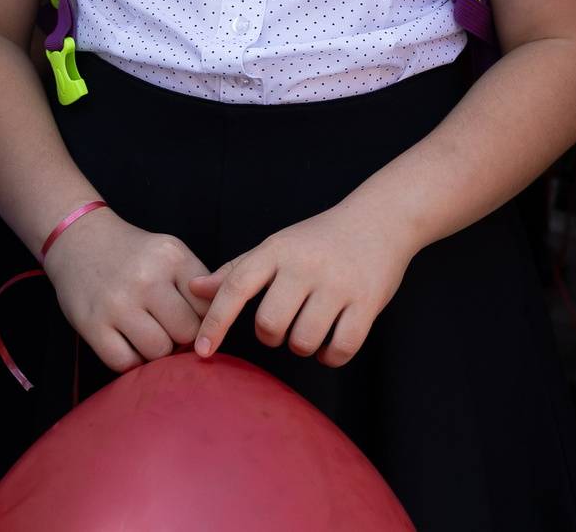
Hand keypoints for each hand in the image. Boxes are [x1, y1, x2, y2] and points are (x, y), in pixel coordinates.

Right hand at [41, 207, 209, 370]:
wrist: (79, 239)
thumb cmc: (132, 254)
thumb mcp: (169, 252)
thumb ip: (197, 284)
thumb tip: (216, 327)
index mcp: (172, 257)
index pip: (208, 307)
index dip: (203, 319)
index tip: (188, 317)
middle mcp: (146, 278)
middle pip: (186, 332)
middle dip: (180, 337)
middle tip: (167, 328)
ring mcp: (117, 302)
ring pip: (159, 351)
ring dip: (156, 351)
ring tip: (147, 334)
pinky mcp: (92, 324)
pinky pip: (125, 363)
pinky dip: (131, 361)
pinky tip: (128, 342)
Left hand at [187, 201, 416, 368]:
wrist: (380, 219)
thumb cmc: (319, 239)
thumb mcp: (276, 246)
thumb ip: (237, 270)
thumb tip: (195, 290)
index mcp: (277, 250)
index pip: (235, 287)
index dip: (215, 322)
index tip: (202, 351)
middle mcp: (305, 264)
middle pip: (269, 325)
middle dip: (272, 336)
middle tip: (284, 323)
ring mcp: (337, 283)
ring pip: (303, 342)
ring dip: (303, 346)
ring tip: (311, 328)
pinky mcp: (367, 301)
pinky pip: (341, 349)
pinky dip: (331, 356)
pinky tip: (331, 343)